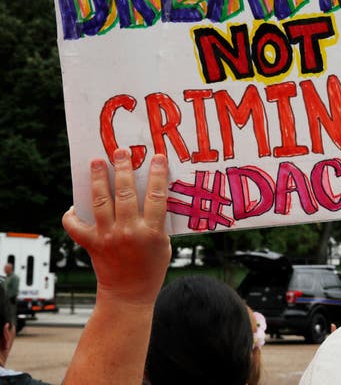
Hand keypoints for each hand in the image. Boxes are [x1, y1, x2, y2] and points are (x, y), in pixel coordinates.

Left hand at [62, 148, 170, 305]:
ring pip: (100, 202)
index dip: (157, 174)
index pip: (156, 196)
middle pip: (125, 194)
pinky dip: (71, 215)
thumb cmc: (151, 269)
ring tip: (96, 162)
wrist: (128, 295)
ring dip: (97, 180)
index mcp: (151, 233)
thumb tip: (150, 194)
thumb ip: (157, 221)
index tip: (157, 158)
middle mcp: (128, 232)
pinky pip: (76, 226)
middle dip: (122, 169)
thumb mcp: (164, 243)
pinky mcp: (92, 244)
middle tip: (120, 151)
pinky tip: (74, 204)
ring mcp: (108, 237)